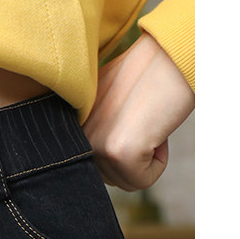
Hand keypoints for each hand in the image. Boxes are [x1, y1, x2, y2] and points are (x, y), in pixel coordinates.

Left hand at [84, 32, 193, 190]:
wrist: (169, 57)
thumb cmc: (145, 78)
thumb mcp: (106, 105)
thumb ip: (95, 132)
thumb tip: (100, 160)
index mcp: (70, 127)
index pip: (93, 166)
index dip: (121, 149)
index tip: (131, 121)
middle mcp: (76, 136)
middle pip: (109, 177)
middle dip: (134, 158)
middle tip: (143, 120)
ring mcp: (95, 144)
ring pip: (125, 181)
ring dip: (146, 159)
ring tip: (148, 121)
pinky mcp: (118, 153)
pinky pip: (142, 181)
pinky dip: (159, 161)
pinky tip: (155, 128)